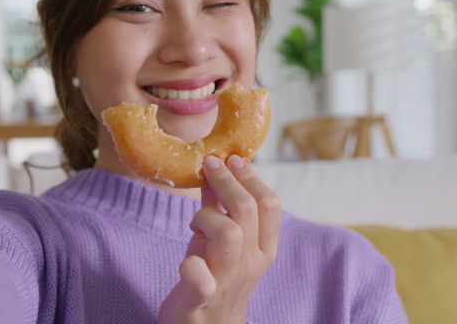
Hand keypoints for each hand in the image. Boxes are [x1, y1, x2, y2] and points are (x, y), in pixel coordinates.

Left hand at [158, 154, 281, 323]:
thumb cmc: (216, 279)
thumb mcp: (224, 242)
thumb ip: (221, 210)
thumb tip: (215, 172)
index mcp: (263, 249)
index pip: (270, 206)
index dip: (251, 177)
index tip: (233, 158)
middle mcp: (251, 264)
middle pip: (248, 212)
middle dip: (228, 181)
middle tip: (210, 164)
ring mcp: (227, 281)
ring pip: (229, 234)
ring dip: (208, 217)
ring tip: (196, 221)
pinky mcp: (200, 298)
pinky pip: (199, 278)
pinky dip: (190, 264)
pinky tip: (186, 260)